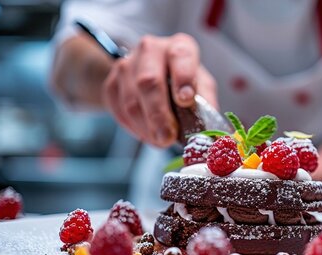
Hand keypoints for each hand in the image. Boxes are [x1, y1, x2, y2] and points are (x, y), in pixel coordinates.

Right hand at [101, 33, 217, 146]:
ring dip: (146, 127)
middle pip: (148, 81)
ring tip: (160, 141)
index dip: (183, 78)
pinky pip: (119, 110)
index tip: (186, 100)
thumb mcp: (202, 87)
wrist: (152, 77)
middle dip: (158, 114)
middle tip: (167, 138)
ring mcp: (126, 64)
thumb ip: (206, 103)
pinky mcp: (111, 83)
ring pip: (131, 101)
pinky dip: (134, 128)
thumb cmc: (183, 83)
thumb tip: (210, 131)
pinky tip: (148, 135)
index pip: (180, 56)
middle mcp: (150, 49)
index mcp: (179, 46)